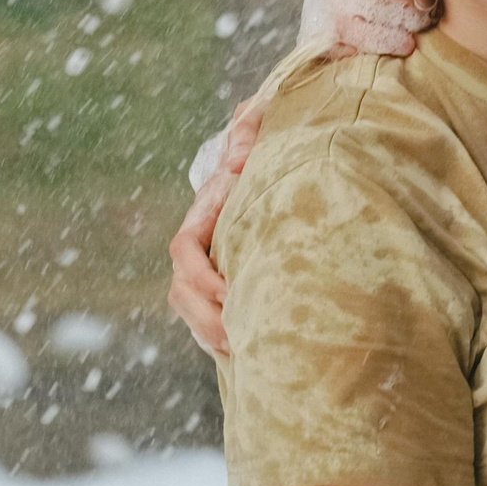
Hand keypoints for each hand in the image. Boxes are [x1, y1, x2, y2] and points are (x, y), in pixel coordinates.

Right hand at [169, 94, 263, 357]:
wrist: (304, 154)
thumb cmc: (282, 140)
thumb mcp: (271, 126)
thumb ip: (255, 126)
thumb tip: (243, 147)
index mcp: (209, 211)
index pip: (185, 249)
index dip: (200, 275)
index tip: (231, 292)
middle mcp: (207, 244)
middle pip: (182, 292)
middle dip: (204, 320)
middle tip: (238, 340)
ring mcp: (218, 267)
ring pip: (195, 312)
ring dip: (214, 336)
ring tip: (245, 355)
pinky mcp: (236, 285)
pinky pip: (218, 320)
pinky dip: (229, 340)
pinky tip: (255, 359)